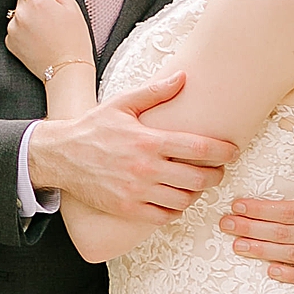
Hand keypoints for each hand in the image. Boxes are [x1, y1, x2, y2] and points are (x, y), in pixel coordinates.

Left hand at [5, 0, 94, 78]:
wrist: (67, 71)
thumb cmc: (74, 40)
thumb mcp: (72, 6)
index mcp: (37, 1)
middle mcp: (21, 13)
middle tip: (51, 14)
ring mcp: (13, 28)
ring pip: (18, 11)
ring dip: (29, 15)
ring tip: (46, 29)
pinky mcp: (10, 42)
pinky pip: (15, 26)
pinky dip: (24, 29)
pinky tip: (39, 38)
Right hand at [27, 72, 240, 223]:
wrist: (59, 156)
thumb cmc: (93, 128)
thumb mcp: (123, 104)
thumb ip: (155, 92)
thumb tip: (184, 77)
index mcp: (149, 140)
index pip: (199, 148)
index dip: (223, 151)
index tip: (233, 151)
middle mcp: (146, 168)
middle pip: (199, 178)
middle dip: (216, 175)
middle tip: (219, 170)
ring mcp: (137, 191)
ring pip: (184, 199)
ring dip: (197, 193)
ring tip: (197, 183)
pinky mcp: (128, 209)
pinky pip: (164, 216)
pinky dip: (176, 209)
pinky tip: (176, 198)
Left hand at [220, 156, 293, 282]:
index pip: (290, 212)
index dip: (262, 210)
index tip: (238, 205)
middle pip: (285, 234)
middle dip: (252, 229)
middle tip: (226, 224)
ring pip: (293, 255)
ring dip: (262, 251)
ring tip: (237, 245)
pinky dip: (291, 276)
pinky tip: (269, 271)